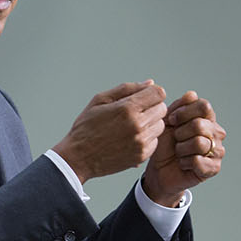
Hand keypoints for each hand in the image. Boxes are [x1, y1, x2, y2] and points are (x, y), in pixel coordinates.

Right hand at [51, 81, 167, 184]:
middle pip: (162, 108)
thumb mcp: (99, 101)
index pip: (158, 93)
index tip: (142, 97)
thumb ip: (126, 89)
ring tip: (131, 126)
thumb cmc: (86, 127)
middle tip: (135, 112)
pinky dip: (146, 138)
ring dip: (150, 123)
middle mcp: (137, 125)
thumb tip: (150, 83)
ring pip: (160, 125)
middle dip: (151, 107)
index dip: (151, 93)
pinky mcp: (142, 155)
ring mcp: (141, 141)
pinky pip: (155, 141)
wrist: (78, 157)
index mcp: (126, 108)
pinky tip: (130, 138)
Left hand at [141, 91, 223, 206]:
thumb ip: (178, 107)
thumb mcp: (166, 122)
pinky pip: (198, 161)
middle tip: (175, 140)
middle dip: (180, 133)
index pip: (204, 106)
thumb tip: (192, 94)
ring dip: (181, 149)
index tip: (171, 120)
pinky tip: (182, 164)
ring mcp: (218, 151)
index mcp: (207, 119)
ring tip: (178, 152)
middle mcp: (217, 133)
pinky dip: (184, 162)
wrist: (158, 169)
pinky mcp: (214, 168)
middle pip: (200, 125)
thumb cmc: (163, 144)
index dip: (184, 112)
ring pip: (200, 143)